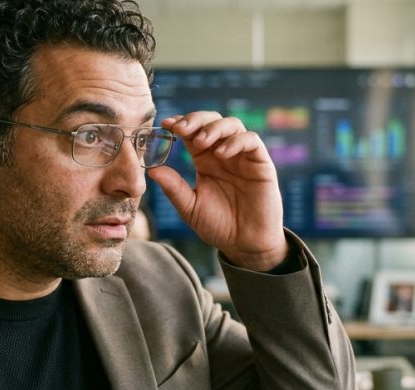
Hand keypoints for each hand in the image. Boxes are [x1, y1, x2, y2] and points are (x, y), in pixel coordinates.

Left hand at [150, 112, 286, 270]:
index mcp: (205, 160)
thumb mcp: (190, 208)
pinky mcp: (261, 164)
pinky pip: (251, 141)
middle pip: (211, 121)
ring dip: (214, 128)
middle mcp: (223, 154)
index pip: (192, 133)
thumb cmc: (218, 226)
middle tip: (180, 129)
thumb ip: (174, 188)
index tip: (166, 124)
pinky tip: (222, 153)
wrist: (245, 244)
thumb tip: (152, 170)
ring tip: (201, 142)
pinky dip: (236, 141)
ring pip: (232, 125)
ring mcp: (243, 157)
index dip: (180, 124)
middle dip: (195, 120)